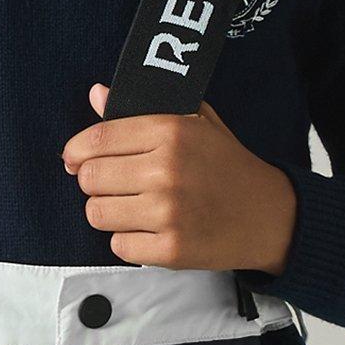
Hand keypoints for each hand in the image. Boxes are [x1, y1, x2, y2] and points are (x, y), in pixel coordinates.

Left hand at [62, 83, 300, 272]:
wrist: (270, 216)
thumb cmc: (229, 167)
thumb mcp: (195, 124)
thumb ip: (142, 109)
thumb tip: (97, 94)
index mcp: (171, 131)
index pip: (97, 139)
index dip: (76, 151)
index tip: (74, 158)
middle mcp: (166, 170)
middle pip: (90, 178)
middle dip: (95, 183)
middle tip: (115, 185)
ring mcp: (168, 213)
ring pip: (97, 214)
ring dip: (108, 212)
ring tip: (132, 208)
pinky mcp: (171, 250)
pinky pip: (118, 246)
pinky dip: (127, 241)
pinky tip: (149, 230)